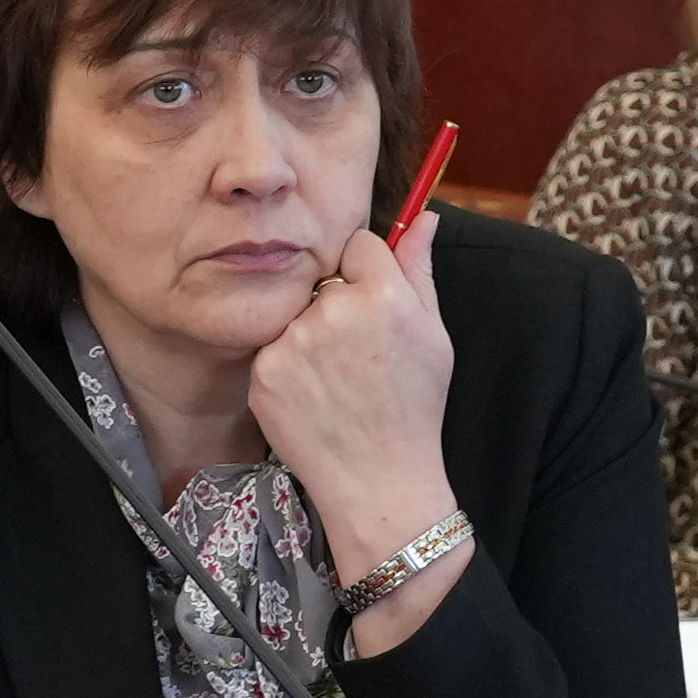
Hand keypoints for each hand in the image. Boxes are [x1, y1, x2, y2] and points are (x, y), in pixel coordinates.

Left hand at [255, 210, 465, 645]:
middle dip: (338, 305)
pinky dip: (289, 367)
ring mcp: (292, 342)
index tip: (374, 309)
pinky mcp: (263, 372)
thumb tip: (426, 215)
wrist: (378, 482)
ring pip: (296, 313)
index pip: (359, 246)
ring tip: (337, 382)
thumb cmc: (414, 410)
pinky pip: (274, 347)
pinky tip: (314, 397)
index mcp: (382, 295)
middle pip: (325, 280)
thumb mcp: (434, 336)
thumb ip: (420, 269)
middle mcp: (332, 311)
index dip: (368, 276)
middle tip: (359, 357)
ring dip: (310, 335)